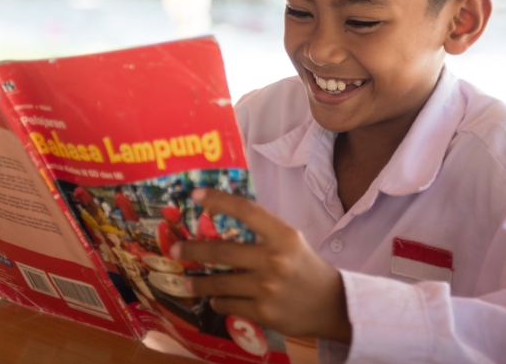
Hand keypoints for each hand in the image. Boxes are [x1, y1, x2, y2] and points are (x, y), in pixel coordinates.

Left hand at [172, 188, 351, 341]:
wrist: (331, 304)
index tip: (196, 195)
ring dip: (199, 283)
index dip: (219, 200)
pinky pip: (229, 304)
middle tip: (174, 250)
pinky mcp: (263, 311)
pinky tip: (216, 299)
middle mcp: (274, 259)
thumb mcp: (291, 241)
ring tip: (188, 283)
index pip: (246, 210)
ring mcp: (267, 287)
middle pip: (222, 250)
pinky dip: (219, 301)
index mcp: (283, 235)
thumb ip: (263, 232)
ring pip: (220, 282)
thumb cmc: (306, 267)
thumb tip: (224, 221)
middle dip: (192, 250)